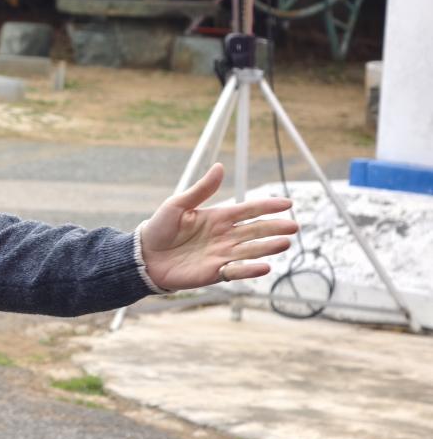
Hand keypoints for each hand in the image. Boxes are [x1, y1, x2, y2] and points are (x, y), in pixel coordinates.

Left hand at [139, 163, 297, 289]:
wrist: (144, 255)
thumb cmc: (160, 228)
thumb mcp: (178, 205)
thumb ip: (201, 190)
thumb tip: (219, 166)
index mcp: (218, 217)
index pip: (248, 210)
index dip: (267, 206)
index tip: (287, 203)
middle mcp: (224, 236)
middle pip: (255, 230)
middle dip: (274, 228)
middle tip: (294, 226)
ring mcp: (222, 254)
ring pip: (250, 250)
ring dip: (267, 247)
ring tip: (285, 243)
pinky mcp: (215, 272)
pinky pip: (236, 271)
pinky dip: (250, 270)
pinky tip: (265, 267)